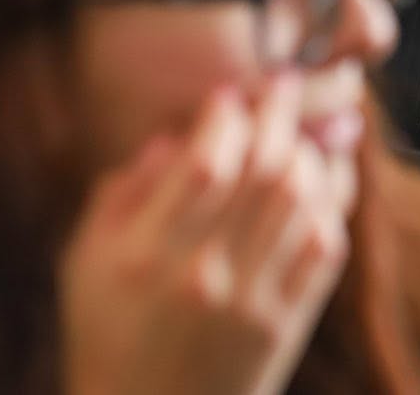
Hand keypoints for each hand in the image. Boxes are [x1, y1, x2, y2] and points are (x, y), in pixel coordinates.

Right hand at [59, 80, 349, 394]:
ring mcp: (250, 303)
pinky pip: (327, 250)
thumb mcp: (86, 262)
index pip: (204, 163)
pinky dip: (333, 205)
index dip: (227, 116)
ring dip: (311, 154)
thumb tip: (174, 139)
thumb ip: (121, 194)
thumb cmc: (106, 333)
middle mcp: (201, 275)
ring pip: (302, 203)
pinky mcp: (285, 326)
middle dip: (279, 115)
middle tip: (284, 86)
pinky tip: (326, 179)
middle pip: (263, 172)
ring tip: (304, 131)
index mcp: (144, 255)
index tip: (231, 94)